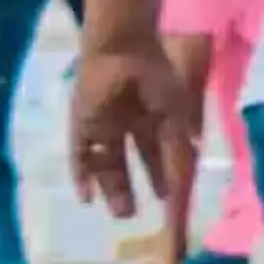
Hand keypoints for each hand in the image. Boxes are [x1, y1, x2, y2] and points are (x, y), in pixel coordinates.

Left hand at [66, 30, 192, 221]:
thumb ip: (177, 152)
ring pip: (106, 162)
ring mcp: (104, 124)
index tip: (172, 205)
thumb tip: (184, 184)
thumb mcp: (174, 119)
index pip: (161, 156)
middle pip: (130, 162)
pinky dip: (83, 175)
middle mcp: (129, 124)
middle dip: (133, 186)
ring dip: (112, 187)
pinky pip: (80, 153)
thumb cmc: (155, 78)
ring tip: (121, 212)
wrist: (122, 49)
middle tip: (136, 215)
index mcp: (156, 118)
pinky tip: (87, 198)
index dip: (166, 178)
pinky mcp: (82, 123)